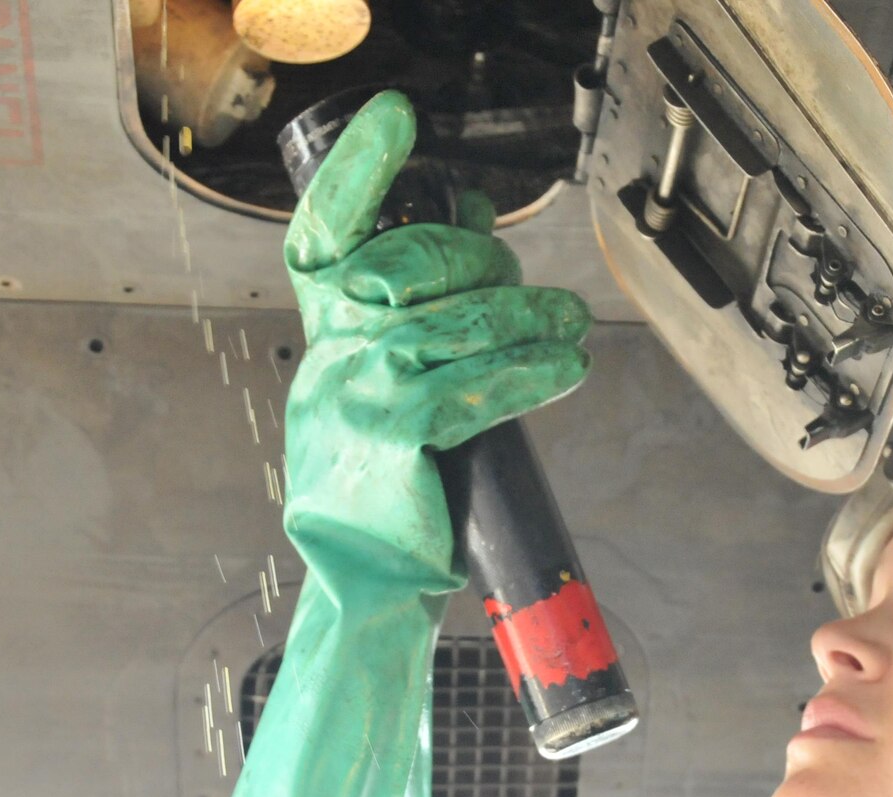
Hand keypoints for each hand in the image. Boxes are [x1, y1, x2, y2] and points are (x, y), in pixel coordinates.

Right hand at [282, 89, 592, 599]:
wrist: (372, 580)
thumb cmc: (398, 480)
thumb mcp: (398, 383)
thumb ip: (425, 309)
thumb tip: (476, 217)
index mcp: (325, 334)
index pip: (324, 232)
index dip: (355, 169)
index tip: (398, 120)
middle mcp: (328, 355)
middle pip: (407, 263)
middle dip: (484, 264)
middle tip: (536, 295)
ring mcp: (352, 395)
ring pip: (449, 323)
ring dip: (525, 317)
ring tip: (568, 326)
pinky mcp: (392, 440)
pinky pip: (470, 386)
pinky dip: (528, 371)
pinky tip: (564, 368)